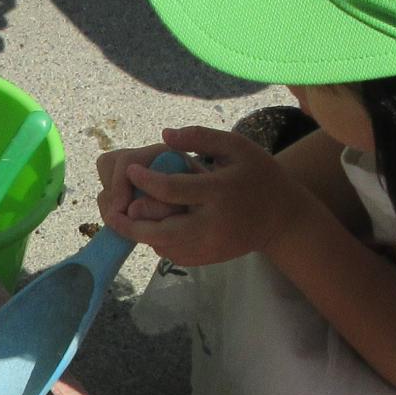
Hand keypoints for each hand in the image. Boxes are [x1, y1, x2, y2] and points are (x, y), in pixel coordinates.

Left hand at [95, 126, 290, 266]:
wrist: (282, 219)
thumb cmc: (259, 175)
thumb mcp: (237, 147)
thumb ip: (200, 137)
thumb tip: (163, 135)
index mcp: (219, 192)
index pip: (171, 189)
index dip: (143, 179)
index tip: (129, 169)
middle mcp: (212, 224)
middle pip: (158, 229)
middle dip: (129, 221)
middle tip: (112, 208)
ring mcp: (209, 246)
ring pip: (161, 245)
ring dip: (142, 231)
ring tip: (130, 215)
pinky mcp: (207, 260)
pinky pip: (172, 254)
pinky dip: (157, 241)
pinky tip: (153, 226)